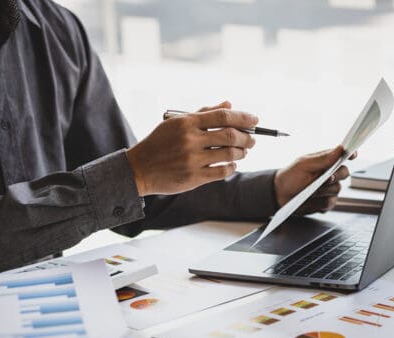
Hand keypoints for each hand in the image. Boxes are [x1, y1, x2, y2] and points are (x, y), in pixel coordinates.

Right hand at [127, 102, 256, 195]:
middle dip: (247, 137)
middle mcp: (190, 140)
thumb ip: (203, 113)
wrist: (139, 169)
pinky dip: (231, 167)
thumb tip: (229, 104)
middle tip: (252, 138)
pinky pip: (221, 172)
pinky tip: (232, 164)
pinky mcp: (193, 178)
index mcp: (186, 123)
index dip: (243, 117)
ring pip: (228, 154)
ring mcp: (192, 160)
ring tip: (243, 151)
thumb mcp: (176, 123)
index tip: (254, 120)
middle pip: (229, 135)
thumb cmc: (159, 143)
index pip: (222, 116)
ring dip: (241, 152)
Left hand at [274, 146, 354, 214]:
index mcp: (325, 161)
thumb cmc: (289, 177)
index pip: (343, 155)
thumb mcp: (304, 164)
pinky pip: (330, 203)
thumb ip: (323, 158)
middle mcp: (330, 174)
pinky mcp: (326, 202)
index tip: (353, 155)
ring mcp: (329, 189)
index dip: (350, 154)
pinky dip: (320, 202)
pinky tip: (311, 200)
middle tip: (324, 179)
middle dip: (335, 176)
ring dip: (323, 191)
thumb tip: (340, 149)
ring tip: (310, 191)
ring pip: (337, 189)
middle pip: (344, 173)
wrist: (279, 195)